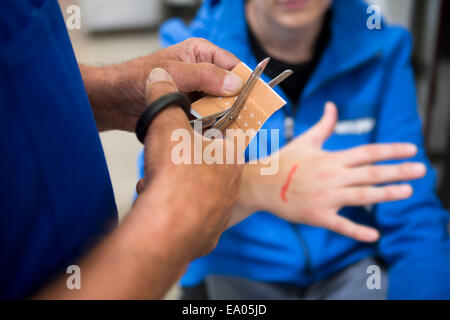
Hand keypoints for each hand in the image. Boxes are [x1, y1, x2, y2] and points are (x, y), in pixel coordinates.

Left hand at [81, 38, 242, 131]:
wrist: (115, 101)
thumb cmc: (137, 78)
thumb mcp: (174, 73)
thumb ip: (205, 77)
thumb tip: (236, 84)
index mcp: (202, 54)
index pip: (234, 66)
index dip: (246, 82)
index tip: (256, 99)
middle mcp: (203, 73)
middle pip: (231, 89)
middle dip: (235, 104)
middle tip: (243, 119)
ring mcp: (198, 93)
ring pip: (221, 106)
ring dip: (223, 118)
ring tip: (225, 128)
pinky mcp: (191, 111)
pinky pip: (209, 119)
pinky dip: (211, 127)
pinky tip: (211, 133)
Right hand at [133, 67, 242, 259]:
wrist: (169, 226)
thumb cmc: (177, 172)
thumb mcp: (167, 122)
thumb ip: (164, 97)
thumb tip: (159, 76)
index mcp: (231, 153)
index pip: (228, 131)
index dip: (208, 125)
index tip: (189, 128)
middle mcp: (232, 182)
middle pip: (207, 162)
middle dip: (182, 158)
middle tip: (164, 158)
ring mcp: (222, 210)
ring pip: (196, 189)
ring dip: (174, 184)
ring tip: (156, 182)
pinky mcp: (208, 232)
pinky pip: (190, 214)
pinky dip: (173, 207)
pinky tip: (158, 203)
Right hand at [237, 102, 425, 241]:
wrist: (259, 184)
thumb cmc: (284, 161)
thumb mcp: (305, 141)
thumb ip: (324, 125)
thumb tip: (332, 105)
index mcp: (330, 158)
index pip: (367, 152)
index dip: (390, 150)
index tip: (411, 149)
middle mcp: (331, 176)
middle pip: (370, 173)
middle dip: (397, 170)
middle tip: (421, 169)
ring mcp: (325, 197)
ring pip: (361, 196)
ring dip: (386, 194)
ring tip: (408, 191)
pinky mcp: (317, 215)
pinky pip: (340, 224)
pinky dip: (357, 231)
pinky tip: (374, 235)